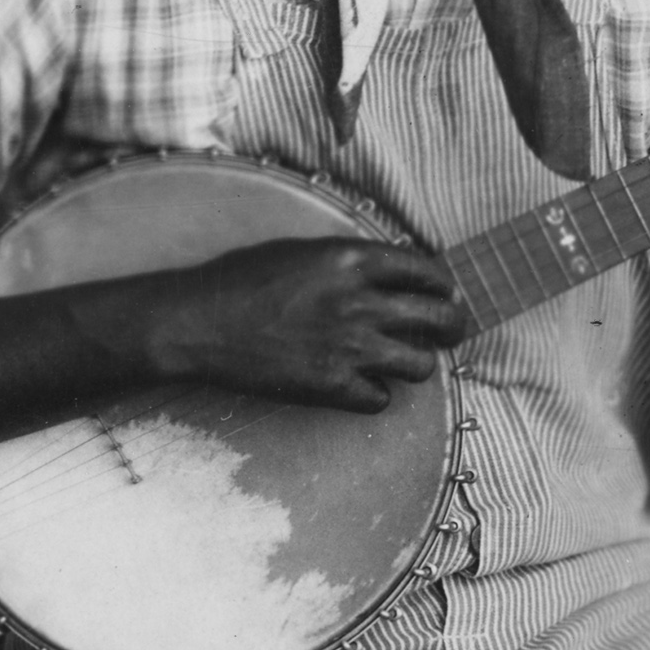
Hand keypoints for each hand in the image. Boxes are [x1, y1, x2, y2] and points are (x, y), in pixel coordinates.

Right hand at [108, 237, 466, 410]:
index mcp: (353, 260)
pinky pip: (381, 399)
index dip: (444, 287)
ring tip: (401, 362)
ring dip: (415, 364)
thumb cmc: (242, 280)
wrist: (198, 322)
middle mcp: (360, 302)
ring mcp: (349, 347)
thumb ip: (350, 261)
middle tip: (448, 334)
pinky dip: (374, 395)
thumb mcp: (302, 250)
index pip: (429, 272)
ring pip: (421, 366)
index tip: (446, 296)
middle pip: (441, 321)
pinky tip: (359, 386)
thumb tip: (393, 271)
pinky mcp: (331, 386)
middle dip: (452, 328)